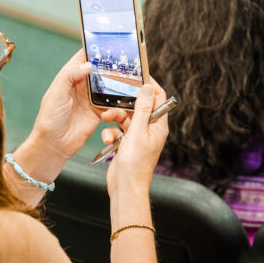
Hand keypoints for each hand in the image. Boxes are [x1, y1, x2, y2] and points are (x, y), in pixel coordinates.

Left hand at [26, 49, 129, 161]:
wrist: (54, 144)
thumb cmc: (49, 118)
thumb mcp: (56, 93)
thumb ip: (69, 76)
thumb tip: (88, 64)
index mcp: (69, 77)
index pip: (83, 58)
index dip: (94, 49)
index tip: (108, 40)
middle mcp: (82, 86)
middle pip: (100, 71)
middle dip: (112, 65)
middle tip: (128, 59)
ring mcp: (91, 99)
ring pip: (109, 87)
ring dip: (118, 84)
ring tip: (131, 78)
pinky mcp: (99, 113)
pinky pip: (113, 104)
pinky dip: (120, 102)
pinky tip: (127, 100)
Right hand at [105, 82, 167, 196]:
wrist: (126, 187)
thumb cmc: (135, 163)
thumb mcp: (136, 132)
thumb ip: (141, 109)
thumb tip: (147, 87)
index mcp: (158, 124)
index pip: (158, 97)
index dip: (148, 84)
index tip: (136, 74)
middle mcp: (150, 128)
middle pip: (137, 106)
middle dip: (123, 103)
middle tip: (111, 99)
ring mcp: (138, 136)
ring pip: (125, 117)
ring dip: (113, 118)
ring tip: (105, 120)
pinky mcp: (127, 142)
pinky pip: (118, 129)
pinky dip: (111, 132)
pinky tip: (108, 139)